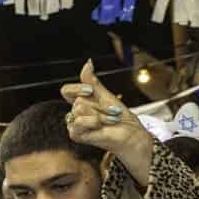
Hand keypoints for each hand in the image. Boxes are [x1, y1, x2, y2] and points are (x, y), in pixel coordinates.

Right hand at [60, 62, 154, 185]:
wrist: (132, 135)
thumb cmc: (122, 119)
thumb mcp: (107, 96)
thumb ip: (93, 82)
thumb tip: (87, 63)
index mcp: (81, 103)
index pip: (66, 91)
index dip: (76, 88)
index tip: (90, 90)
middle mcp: (76, 114)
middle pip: (78, 101)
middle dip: (100, 105)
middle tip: (112, 112)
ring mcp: (75, 125)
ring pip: (79, 110)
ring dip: (100, 114)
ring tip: (111, 120)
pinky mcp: (77, 135)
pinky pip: (78, 122)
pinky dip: (94, 122)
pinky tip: (102, 126)